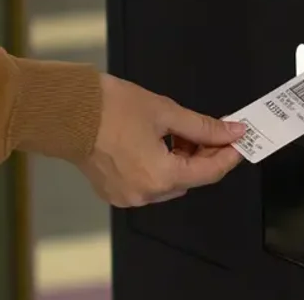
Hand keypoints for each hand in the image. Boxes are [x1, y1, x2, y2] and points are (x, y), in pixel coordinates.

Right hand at [78, 75, 244, 207]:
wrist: (66, 109)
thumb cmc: (109, 107)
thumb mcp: (164, 111)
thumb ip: (202, 126)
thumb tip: (230, 131)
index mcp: (161, 176)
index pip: (209, 172)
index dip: (227, 154)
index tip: (237, 140)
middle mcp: (145, 193)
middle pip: (188, 179)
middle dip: (200, 155)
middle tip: (206, 130)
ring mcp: (127, 196)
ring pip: (167, 182)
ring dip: (178, 161)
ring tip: (176, 132)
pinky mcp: (112, 191)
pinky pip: (145, 183)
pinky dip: (155, 166)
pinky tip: (153, 142)